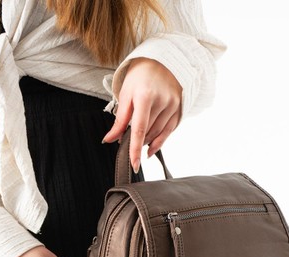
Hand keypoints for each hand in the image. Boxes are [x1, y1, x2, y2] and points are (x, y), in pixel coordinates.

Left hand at [101, 57, 181, 172]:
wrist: (162, 60)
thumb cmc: (140, 76)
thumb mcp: (125, 94)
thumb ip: (119, 120)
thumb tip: (110, 139)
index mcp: (145, 96)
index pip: (139, 129)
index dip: (135, 149)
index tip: (133, 164)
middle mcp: (162, 101)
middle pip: (148, 133)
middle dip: (137, 140)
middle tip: (128, 138)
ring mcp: (172, 105)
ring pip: (158, 134)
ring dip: (147, 141)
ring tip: (139, 139)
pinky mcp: (179, 109)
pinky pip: (169, 131)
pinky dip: (159, 141)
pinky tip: (151, 148)